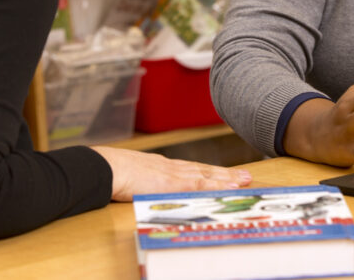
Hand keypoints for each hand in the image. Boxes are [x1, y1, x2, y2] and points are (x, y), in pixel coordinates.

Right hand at [90, 146, 252, 200]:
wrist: (106, 167)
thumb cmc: (112, 172)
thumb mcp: (130, 175)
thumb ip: (141, 179)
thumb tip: (142, 184)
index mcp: (161, 167)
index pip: (191, 169)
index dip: (208, 172)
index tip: (223, 174)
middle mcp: (172, 168)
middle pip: (204, 170)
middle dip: (225, 174)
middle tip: (246, 176)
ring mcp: (174, 174)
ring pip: (207, 176)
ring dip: (227, 178)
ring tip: (245, 180)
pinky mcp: (174, 182)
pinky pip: (201, 184)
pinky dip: (217, 185)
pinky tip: (230, 187)